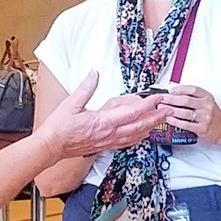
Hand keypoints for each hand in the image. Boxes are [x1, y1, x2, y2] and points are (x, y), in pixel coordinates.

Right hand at [36, 71, 165, 158]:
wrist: (51, 147)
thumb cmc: (59, 128)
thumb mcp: (71, 103)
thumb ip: (86, 87)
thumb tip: (95, 73)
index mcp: (103, 122)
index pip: (131, 112)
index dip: (147, 105)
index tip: (158, 98)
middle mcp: (109, 134)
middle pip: (139, 126)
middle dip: (156, 117)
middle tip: (169, 109)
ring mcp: (109, 142)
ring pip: (136, 135)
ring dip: (151, 127)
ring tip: (162, 120)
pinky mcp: (106, 146)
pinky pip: (128, 142)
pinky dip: (140, 137)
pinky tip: (145, 134)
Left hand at [158, 85, 220, 144]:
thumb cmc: (213, 115)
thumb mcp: (206, 102)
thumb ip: (192, 96)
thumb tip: (173, 88)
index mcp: (207, 97)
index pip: (192, 90)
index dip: (180, 89)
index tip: (170, 90)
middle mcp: (207, 106)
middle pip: (186, 100)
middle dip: (171, 99)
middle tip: (161, 99)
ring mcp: (205, 117)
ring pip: (185, 112)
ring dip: (171, 110)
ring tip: (161, 108)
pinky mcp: (202, 128)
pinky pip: (186, 124)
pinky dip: (175, 121)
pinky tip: (168, 118)